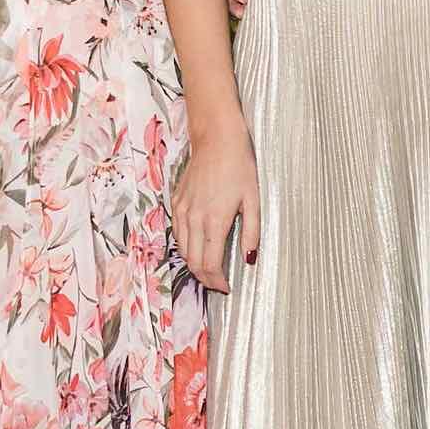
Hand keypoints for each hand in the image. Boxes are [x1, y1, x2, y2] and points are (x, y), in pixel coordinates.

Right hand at [175, 121, 260, 293]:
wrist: (216, 140)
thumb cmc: (240, 167)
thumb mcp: (253, 200)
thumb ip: (251, 231)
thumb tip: (250, 259)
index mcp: (214, 221)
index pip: (209, 264)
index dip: (216, 281)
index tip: (226, 288)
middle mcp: (193, 218)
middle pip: (192, 261)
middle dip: (205, 278)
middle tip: (218, 284)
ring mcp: (182, 210)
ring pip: (182, 248)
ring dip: (194, 263)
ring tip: (209, 270)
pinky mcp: (176, 202)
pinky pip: (177, 232)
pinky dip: (186, 246)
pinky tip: (197, 247)